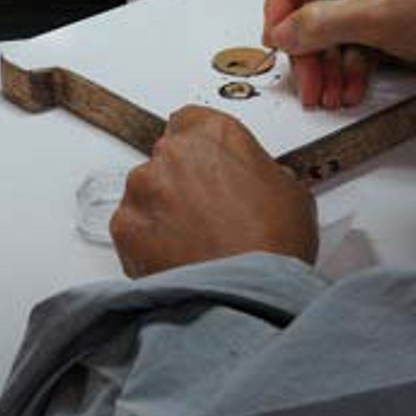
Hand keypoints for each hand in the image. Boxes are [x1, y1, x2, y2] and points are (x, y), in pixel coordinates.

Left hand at [110, 106, 317, 276]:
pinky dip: (146, 241)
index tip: (207, 166)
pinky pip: (131, 227)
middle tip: (208, 214)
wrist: (247, 295)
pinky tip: (176, 258)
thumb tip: (256, 185)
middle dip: (182, 181)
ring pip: (146, 193)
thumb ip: (262, 174)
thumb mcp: (291, 192)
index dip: (201, 148)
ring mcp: (143, 188)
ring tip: (193, 243)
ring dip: (162, 211)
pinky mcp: (124, 224)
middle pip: (167, 158)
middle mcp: (173, 152)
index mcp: (215, 133)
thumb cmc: (273, 244)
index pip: (191, 121)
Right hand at [263, 0, 415, 108]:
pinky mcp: (382, 32)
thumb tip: (281, 33)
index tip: (277, 35)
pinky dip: (344, 74)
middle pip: (303, 7)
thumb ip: (323, 22)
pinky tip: (351, 92)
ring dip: (323, 68)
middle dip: (302, 48)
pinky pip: (346, 52)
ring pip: (323, 36)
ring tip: (330, 96)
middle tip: (307, 84)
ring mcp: (369, 5)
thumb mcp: (378, 16)